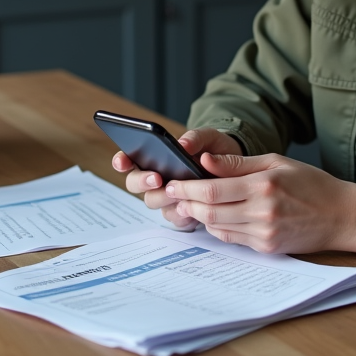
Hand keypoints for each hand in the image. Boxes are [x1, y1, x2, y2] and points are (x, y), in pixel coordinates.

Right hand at [111, 127, 242, 227]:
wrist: (234, 171)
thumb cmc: (215, 151)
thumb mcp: (209, 138)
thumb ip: (196, 137)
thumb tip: (182, 144)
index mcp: (153, 157)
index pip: (128, 159)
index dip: (121, 160)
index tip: (123, 162)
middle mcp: (154, 178)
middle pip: (134, 183)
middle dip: (142, 181)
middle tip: (156, 178)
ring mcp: (165, 197)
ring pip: (153, 201)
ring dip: (163, 197)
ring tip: (177, 193)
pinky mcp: (179, 213)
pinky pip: (173, 217)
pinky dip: (180, 213)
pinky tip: (189, 209)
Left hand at [165, 153, 355, 256]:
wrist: (341, 216)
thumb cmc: (310, 184)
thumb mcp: (276, 162)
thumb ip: (238, 163)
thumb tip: (205, 160)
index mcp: (263, 185)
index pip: (212, 189)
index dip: (187, 187)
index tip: (173, 182)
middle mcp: (262, 211)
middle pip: (209, 211)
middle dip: (187, 202)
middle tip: (174, 194)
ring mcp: (264, 233)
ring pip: (217, 227)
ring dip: (200, 216)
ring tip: (190, 203)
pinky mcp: (267, 248)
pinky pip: (232, 239)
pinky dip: (218, 227)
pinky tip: (215, 216)